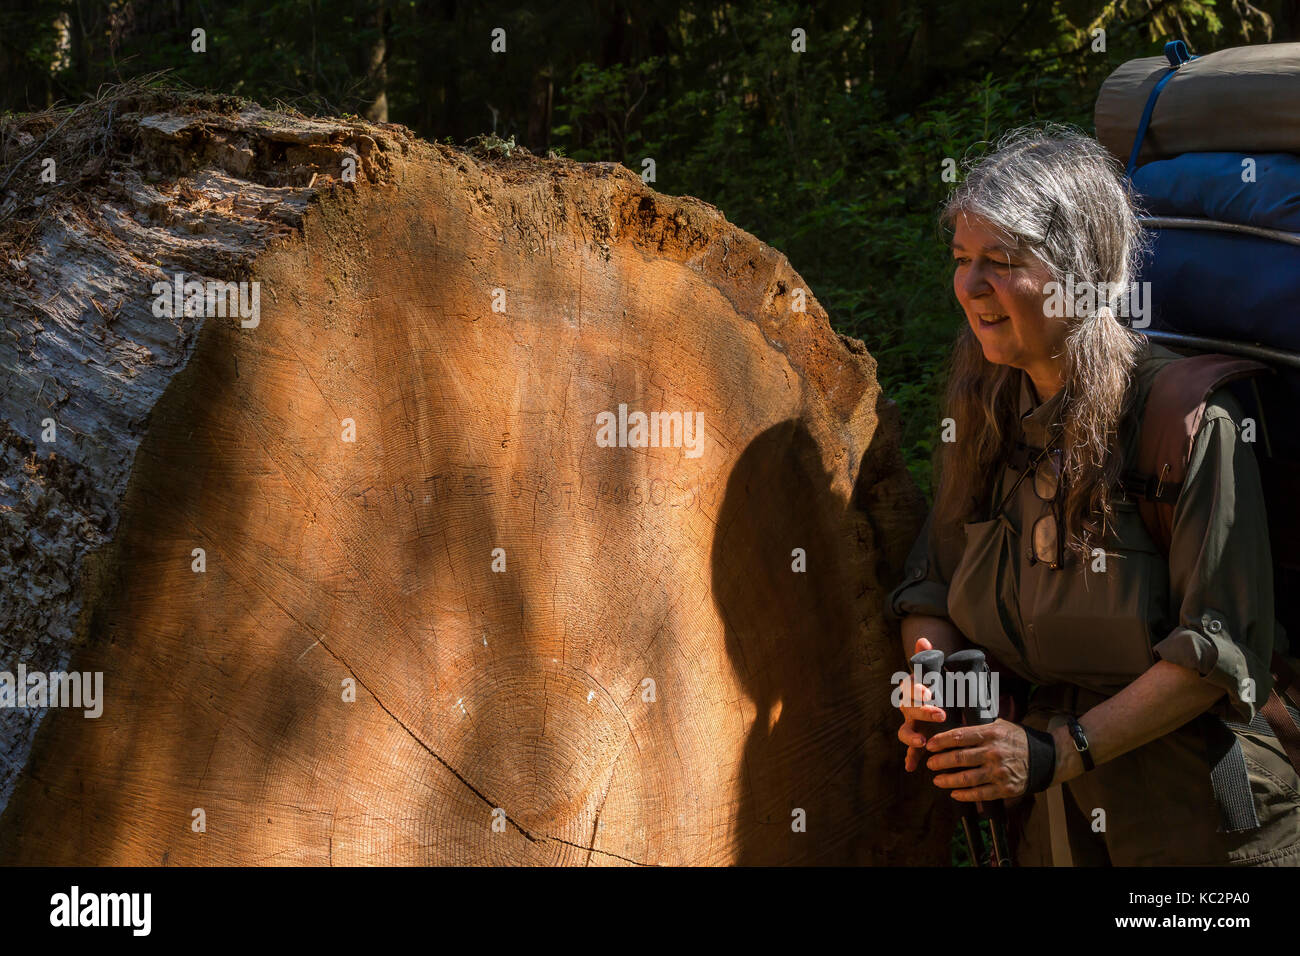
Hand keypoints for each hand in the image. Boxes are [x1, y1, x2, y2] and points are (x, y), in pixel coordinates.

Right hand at [897, 637, 947, 772]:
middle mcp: (909, 706)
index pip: (910, 687)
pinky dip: (910, 758)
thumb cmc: (937, 685)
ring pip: (905, 731)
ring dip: (911, 738)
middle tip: (940, 714)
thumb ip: (928, 657)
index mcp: (913, 689)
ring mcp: (912, 724)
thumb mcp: (935, 671)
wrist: (940, 699)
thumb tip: (922, 640)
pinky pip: (911, 750)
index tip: (929, 692)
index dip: (917, 690)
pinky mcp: (918, 738)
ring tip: (922, 743)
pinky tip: (911, 767)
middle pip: (909, 709)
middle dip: (923, 712)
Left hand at [923, 719, 1029, 800]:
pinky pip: (980, 794)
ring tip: (937, 780)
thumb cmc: (1017, 740)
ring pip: (967, 778)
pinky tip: (954, 793)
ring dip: (948, 780)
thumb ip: (979, 727)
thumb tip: (954, 728)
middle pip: (959, 758)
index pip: (959, 736)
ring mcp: (999, 772)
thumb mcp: (1000, 725)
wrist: (1043, 758)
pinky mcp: (1004, 788)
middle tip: (930, 764)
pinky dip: (965, 795)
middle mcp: (993, 753)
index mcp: (991, 734)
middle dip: (940, 762)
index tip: (930, 745)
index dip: (941, 741)